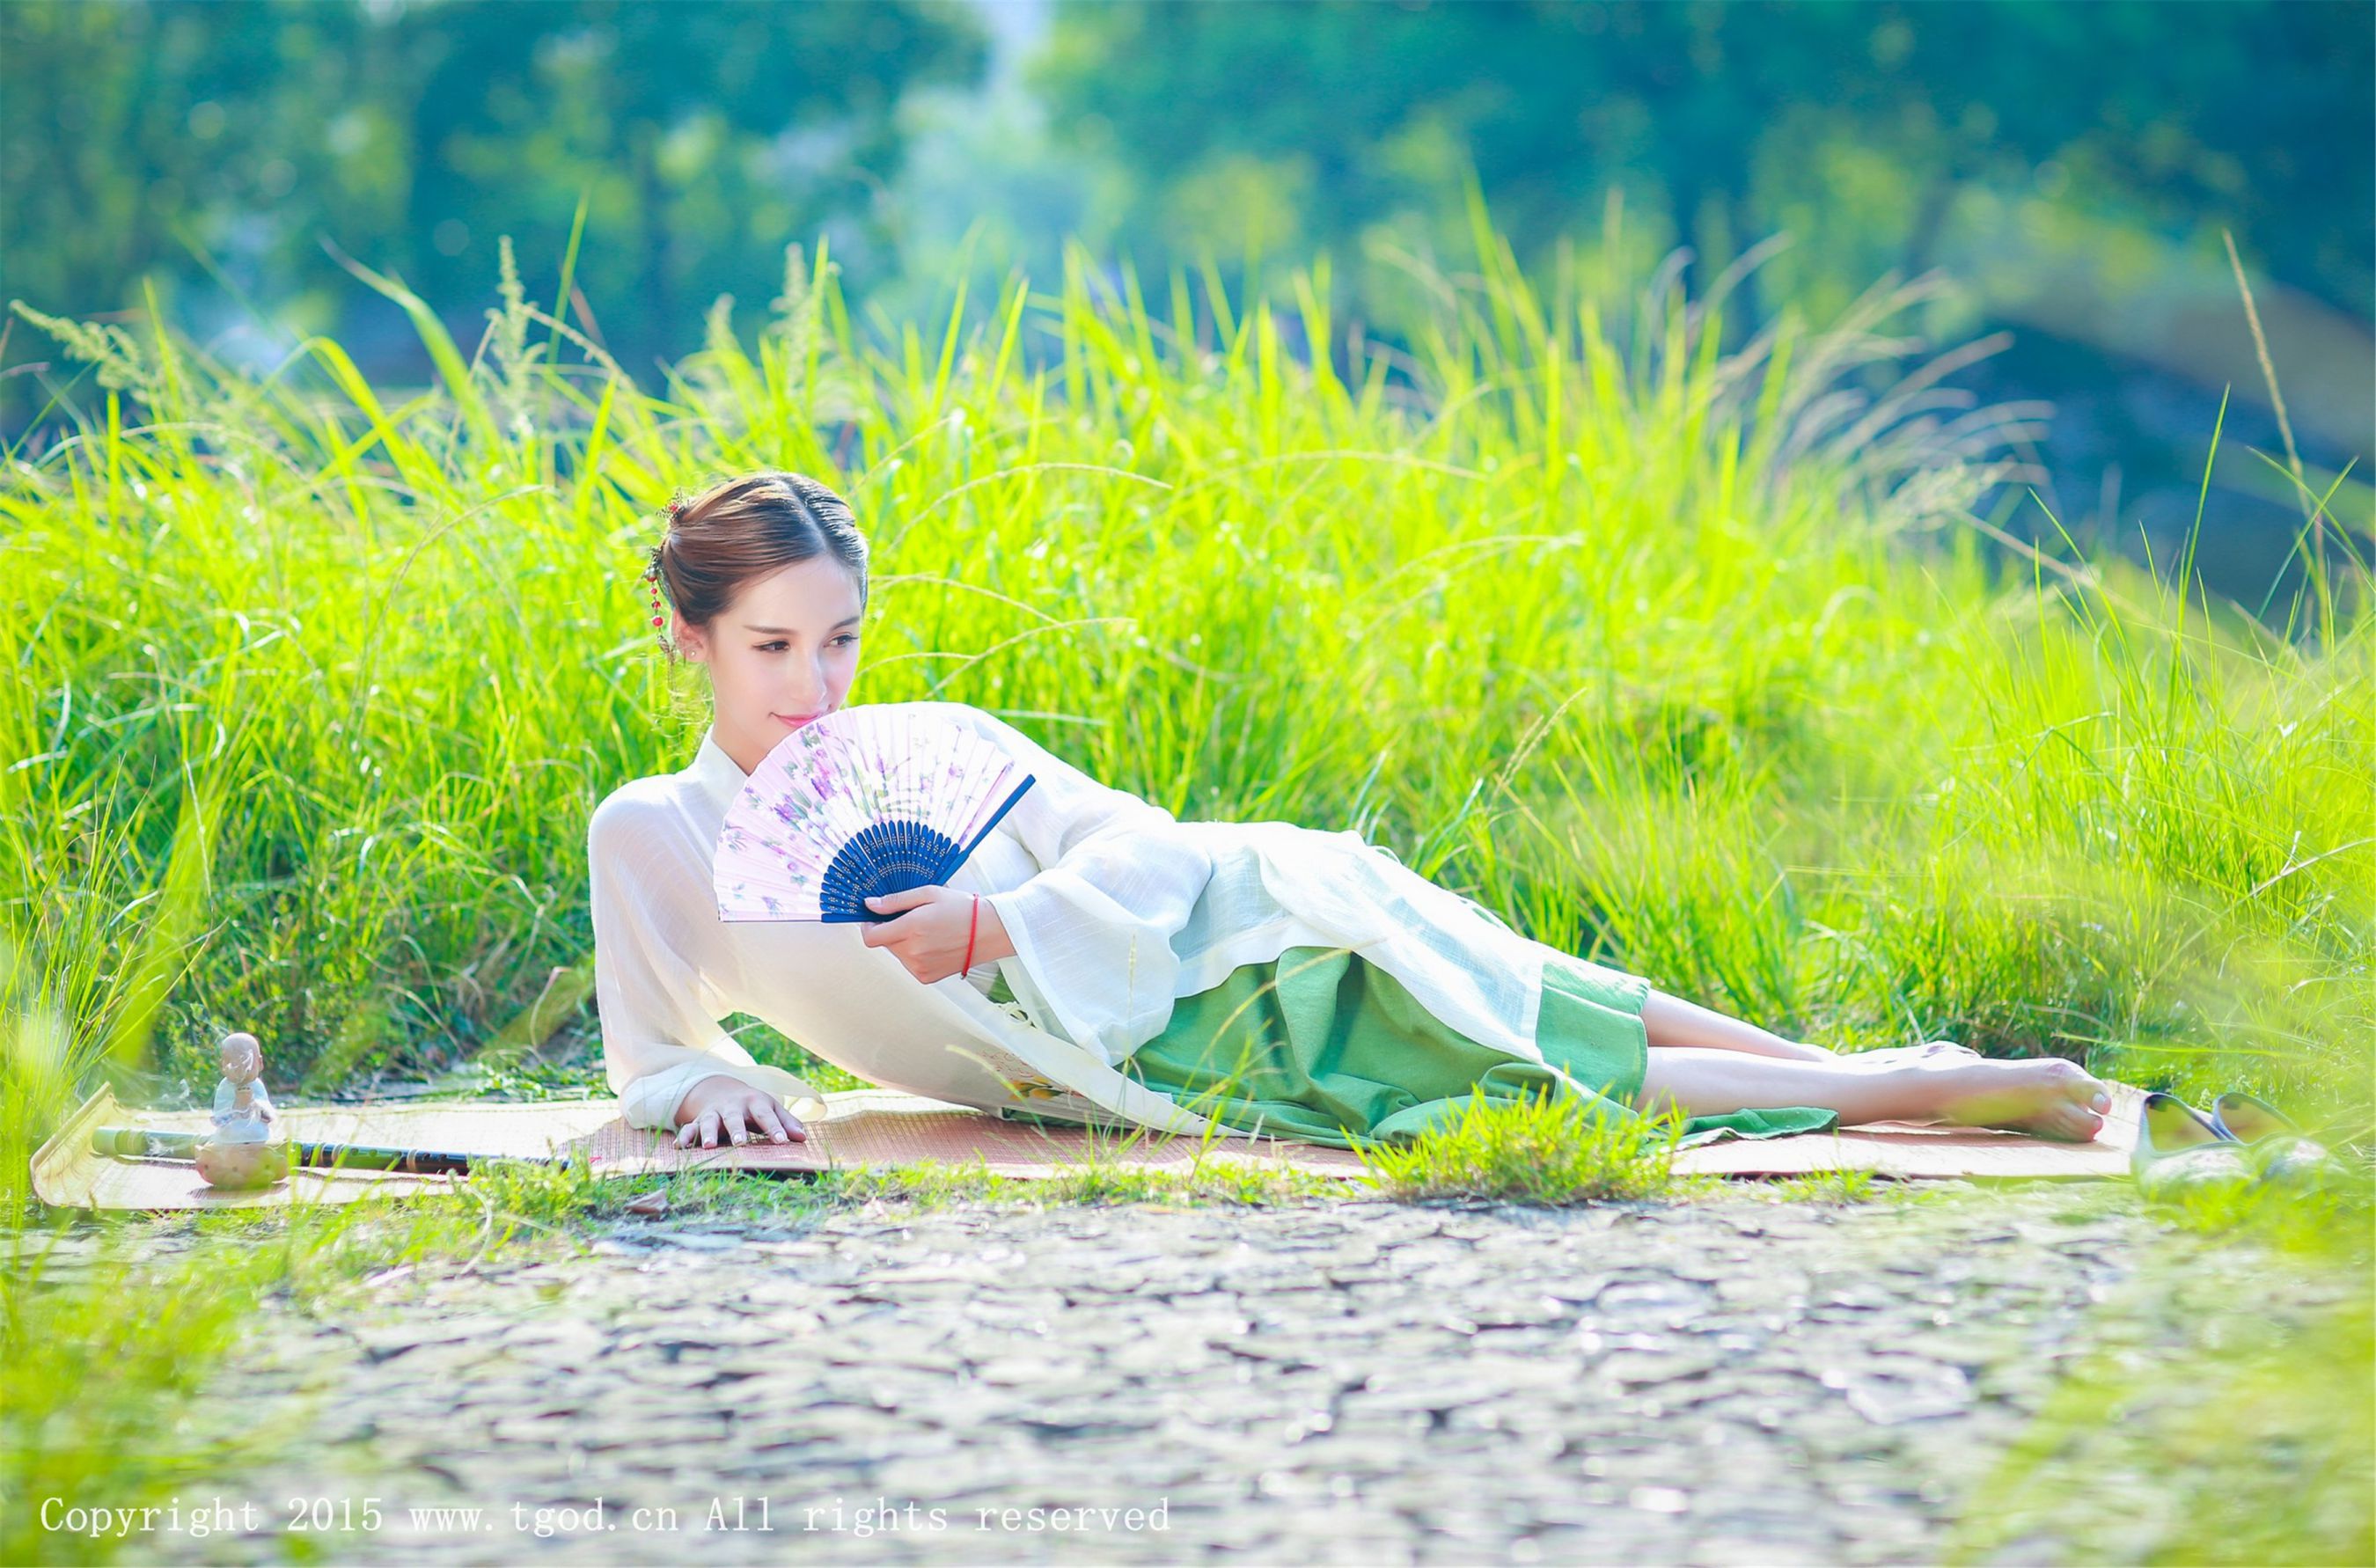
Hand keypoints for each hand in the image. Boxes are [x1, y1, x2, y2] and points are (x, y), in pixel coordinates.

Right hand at [673, 1073, 806, 1149]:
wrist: (722, 1091)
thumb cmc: (753, 1105)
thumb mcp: (772, 1108)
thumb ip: (787, 1122)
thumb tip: (803, 1138)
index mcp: (754, 1102)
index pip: (766, 1115)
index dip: (775, 1128)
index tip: (783, 1142)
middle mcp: (732, 1107)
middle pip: (734, 1117)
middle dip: (737, 1129)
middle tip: (740, 1143)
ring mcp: (714, 1114)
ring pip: (709, 1122)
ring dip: (709, 1133)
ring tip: (710, 1146)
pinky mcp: (698, 1121)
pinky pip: (689, 1128)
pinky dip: (685, 1137)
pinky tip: (680, 1148)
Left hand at [857, 884, 1011, 983]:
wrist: (990, 932)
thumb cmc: (963, 909)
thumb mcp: (929, 894)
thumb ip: (896, 901)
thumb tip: (870, 905)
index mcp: (911, 929)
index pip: (871, 937)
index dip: (868, 926)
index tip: (875, 918)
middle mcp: (913, 952)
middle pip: (884, 943)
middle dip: (891, 930)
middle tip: (913, 919)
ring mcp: (919, 968)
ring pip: (897, 954)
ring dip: (903, 943)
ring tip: (928, 931)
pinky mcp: (926, 977)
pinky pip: (909, 964)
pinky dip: (915, 954)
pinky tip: (933, 944)